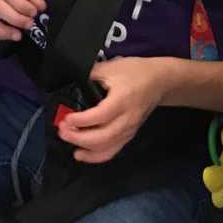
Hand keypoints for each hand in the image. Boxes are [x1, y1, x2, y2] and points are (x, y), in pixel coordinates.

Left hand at [55, 56, 170, 164]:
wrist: (160, 81)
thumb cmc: (136, 72)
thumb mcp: (111, 67)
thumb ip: (90, 74)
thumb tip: (70, 79)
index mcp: (122, 101)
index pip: (99, 116)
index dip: (80, 120)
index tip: (66, 117)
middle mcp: (127, 119)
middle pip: (102, 138)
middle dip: (78, 137)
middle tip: (62, 130)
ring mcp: (129, 130)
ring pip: (107, 148)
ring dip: (85, 149)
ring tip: (68, 142)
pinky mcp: (129, 135)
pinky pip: (113, 151)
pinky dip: (96, 156)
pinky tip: (81, 154)